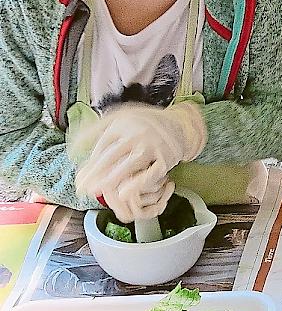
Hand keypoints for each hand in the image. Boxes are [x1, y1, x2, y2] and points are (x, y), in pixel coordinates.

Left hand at [75, 102, 205, 218]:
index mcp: (122, 124)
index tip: (80, 178)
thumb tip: (73, 148)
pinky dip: (138, 184)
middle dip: (95, 174)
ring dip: (111, 180)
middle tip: (82, 189)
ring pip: (129, 165)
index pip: (102, 146)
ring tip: (97, 192)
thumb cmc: (144, 123)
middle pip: (112, 156)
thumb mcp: (119, 117)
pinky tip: (124, 193)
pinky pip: (150, 173)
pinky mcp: (165, 159)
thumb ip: (95, 129)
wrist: (179, 125)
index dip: (90, 164)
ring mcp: (152, 146)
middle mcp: (136, 134)